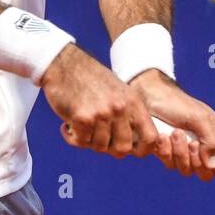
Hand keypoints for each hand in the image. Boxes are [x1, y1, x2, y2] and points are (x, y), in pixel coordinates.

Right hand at [39, 44, 160, 159]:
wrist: (65, 64)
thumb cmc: (91, 80)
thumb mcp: (119, 92)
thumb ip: (128, 116)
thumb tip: (133, 147)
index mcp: (133, 102)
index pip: (150, 137)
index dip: (143, 150)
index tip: (131, 151)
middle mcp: (120, 108)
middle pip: (123, 148)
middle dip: (109, 149)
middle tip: (97, 138)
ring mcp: (102, 113)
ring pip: (100, 146)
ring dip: (88, 141)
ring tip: (81, 127)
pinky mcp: (82, 117)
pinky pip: (81, 142)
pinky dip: (72, 138)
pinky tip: (67, 126)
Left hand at [129, 70, 214, 180]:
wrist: (149, 96)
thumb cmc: (178, 103)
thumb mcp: (199, 118)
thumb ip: (211, 141)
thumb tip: (212, 165)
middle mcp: (201, 147)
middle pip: (205, 172)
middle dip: (197, 160)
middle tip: (192, 143)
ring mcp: (183, 152)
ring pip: (186, 169)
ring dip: (180, 153)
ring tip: (175, 132)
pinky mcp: (167, 153)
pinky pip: (169, 163)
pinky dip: (166, 151)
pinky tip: (162, 136)